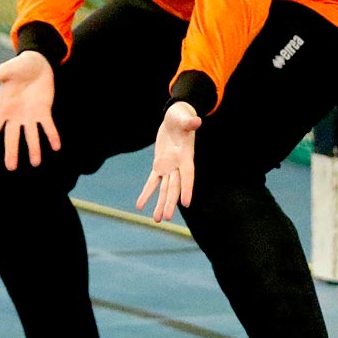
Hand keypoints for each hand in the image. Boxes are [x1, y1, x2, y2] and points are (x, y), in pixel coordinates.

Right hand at [0, 51, 60, 169]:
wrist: (38, 62)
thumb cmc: (19, 66)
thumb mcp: (6, 70)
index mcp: (3, 107)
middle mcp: (16, 115)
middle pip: (12, 137)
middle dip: (12, 152)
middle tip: (11, 168)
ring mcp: (31, 115)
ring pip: (32, 135)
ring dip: (34, 149)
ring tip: (36, 163)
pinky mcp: (44, 111)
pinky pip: (48, 126)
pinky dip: (52, 135)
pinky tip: (57, 146)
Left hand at [135, 101, 201, 222]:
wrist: (176, 118)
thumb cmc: (181, 117)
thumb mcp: (184, 118)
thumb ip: (190, 122)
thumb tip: (197, 121)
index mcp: (186, 156)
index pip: (188, 175)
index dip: (187, 189)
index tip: (186, 203)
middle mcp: (178, 165)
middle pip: (174, 187)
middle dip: (170, 202)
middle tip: (167, 218)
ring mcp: (169, 167)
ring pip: (165, 189)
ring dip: (161, 203)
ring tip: (157, 219)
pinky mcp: (159, 165)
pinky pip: (152, 181)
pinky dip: (147, 193)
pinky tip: (140, 206)